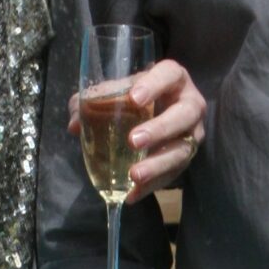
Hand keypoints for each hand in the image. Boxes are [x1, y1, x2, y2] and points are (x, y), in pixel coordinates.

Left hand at [67, 57, 205, 204]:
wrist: (158, 112)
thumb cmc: (136, 96)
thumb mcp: (117, 92)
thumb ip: (92, 101)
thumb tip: (75, 125)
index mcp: (173, 79)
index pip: (170, 74)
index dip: (155, 85)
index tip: (134, 98)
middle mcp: (189, 104)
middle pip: (185, 114)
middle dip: (160, 129)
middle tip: (133, 141)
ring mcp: (192, 133)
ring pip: (182, 149)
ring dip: (158, 164)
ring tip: (134, 175)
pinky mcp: (187, 158)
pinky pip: (174, 174)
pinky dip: (152, 185)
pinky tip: (132, 194)